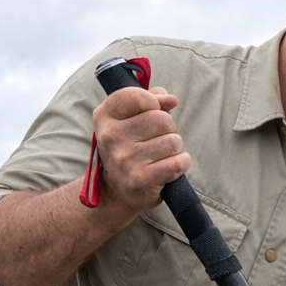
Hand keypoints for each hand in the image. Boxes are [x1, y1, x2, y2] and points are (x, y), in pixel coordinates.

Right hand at [92, 85, 191, 211]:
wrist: (117, 190)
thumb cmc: (128, 148)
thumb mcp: (128, 119)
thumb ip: (150, 100)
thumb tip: (170, 100)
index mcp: (104, 116)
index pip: (137, 96)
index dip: (154, 102)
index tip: (154, 110)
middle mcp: (111, 137)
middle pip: (162, 119)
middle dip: (168, 128)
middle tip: (158, 139)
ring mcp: (124, 159)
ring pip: (173, 141)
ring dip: (175, 147)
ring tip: (161, 155)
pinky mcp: (140, 180)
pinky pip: (177, 163)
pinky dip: (181, 163)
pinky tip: (171, 165)